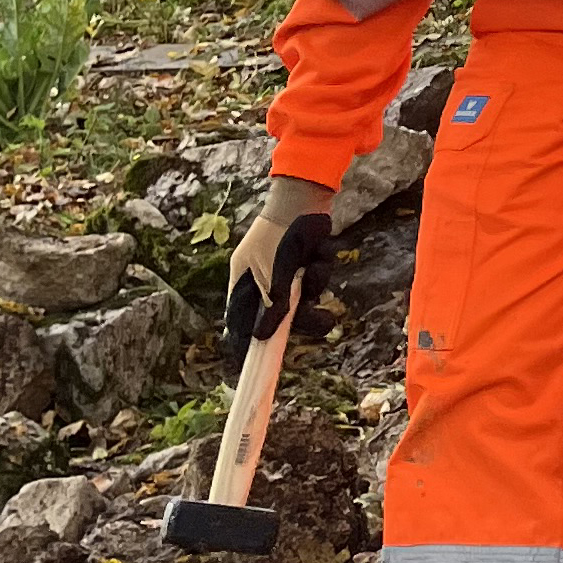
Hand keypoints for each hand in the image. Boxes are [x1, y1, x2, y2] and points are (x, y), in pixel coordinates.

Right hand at [223, 176, 334, 369]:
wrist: (306, 198)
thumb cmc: (282, 233)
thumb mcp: (275, 272)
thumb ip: (272, 304)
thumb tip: (262, 337)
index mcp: (243, 282)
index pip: (240, 321)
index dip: (246, 342)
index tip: (253, 364)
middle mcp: (263, 280)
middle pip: (279, 316)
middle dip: (304, 317)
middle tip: (323, 321)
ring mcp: (286, 273)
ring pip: (303, 299)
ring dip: (315, 285)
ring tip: (315, 267)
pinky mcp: (306, 264)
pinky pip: (317, 279)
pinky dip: (322, 268)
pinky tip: (320, 251)